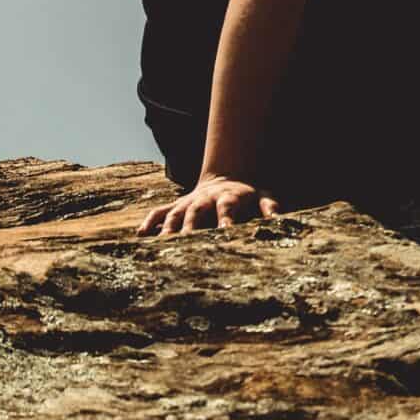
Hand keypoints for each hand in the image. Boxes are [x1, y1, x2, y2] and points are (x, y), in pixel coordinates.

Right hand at [139, 173, 280, 234]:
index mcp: (228, 196)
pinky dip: (149, 221)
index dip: (225, 218)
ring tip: (161, 243)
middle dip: (190, 225)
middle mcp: (205, 199)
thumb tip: (279, 220)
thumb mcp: (264, 195)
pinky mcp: (176, 205)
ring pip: (175, 213)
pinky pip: (159, 211)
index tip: (225, 231)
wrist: (227, 176)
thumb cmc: (248, 193)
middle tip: (185, 242)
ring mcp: (188, 202)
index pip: (226, 207)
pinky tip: (140, 234)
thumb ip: (271, 207)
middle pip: (196, 211)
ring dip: (167, 227)